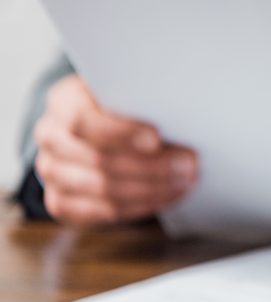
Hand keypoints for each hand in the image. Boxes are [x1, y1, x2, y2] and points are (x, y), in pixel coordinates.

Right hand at [33, 74, 198, 225]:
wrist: (97, 126)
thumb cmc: (124, 104)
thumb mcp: (130, 89)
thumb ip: (144, 98)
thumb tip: (183, 112)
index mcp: (64, 101)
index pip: (83, 120)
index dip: (121, 133)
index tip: (157, 138)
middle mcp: (51, 136)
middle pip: (99, 159)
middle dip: (151, 166)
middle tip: (189, 164)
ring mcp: (52, 171)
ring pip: (103, 189)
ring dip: (151, 189)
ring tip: (185, 181)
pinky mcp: (61, 202)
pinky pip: (103, 212)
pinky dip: (140, 206)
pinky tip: (167, 196)